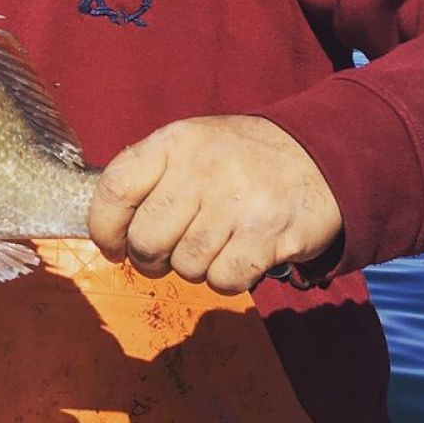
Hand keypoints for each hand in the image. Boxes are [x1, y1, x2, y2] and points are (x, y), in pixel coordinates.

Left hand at [87, 115, 342, 292]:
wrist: (319, 155)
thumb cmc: (238, 160)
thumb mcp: (190, 146)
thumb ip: (148, 179)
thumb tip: (108, 233)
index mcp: (174, 142)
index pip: (115, 190)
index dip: (104, 228)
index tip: (113, 246)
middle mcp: (202, 168)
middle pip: (146, 239)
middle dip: (150, 259)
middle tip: (168, 253)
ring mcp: (237, 201)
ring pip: (185, 266)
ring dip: (195, 267)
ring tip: (215, 243)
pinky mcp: (268, 234)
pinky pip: (223, 280)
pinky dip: (227, 278)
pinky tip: (240, 254)